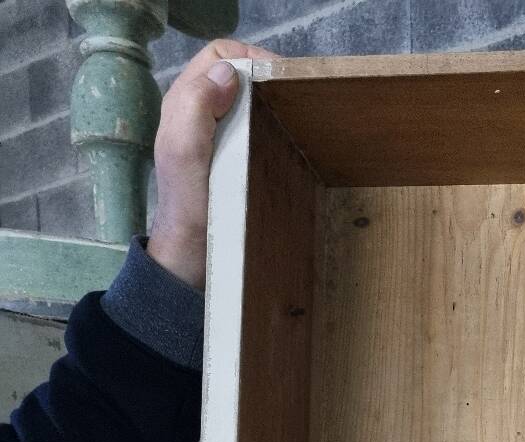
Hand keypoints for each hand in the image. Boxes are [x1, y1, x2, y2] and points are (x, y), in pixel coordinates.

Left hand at [147, 39, 275, 289]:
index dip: (250, 58)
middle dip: (266, 77)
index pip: (219, 55)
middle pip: (236, 73)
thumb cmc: (190, 210)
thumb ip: (197, 107)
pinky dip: (272, 125)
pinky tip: (286, 141)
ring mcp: (216, 137)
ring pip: (247, 99)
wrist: (192, 259)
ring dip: (272, 101)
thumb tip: (228, 73)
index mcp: (185, 103)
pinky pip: (253, 126)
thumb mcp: (185, 153)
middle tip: (294, 99)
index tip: (280, 81)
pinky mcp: (231, 159)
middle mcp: (199, 114)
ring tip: (295, 117)